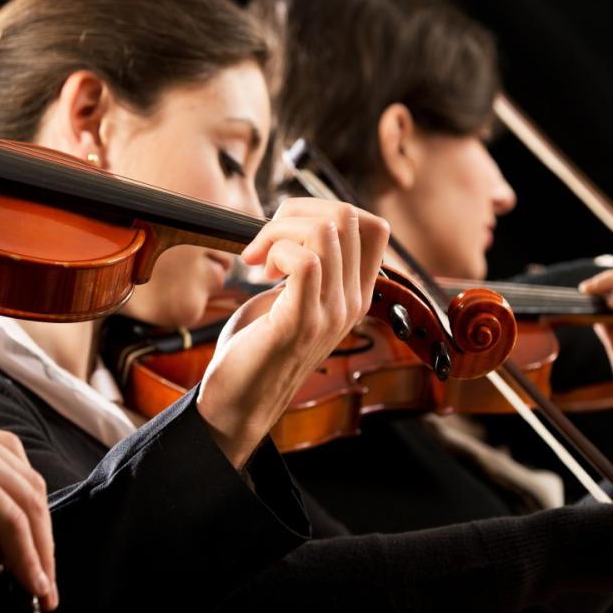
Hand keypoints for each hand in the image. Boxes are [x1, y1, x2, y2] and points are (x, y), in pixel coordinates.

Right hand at [0, 411, 57, 611]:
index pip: (15, 476)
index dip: (32, 521)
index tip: (36, 561)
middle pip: (30, 488)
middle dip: (43, 540)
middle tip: (44, 584)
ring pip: (27, 502)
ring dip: (40, 550)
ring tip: (40, 590)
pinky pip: (8, 517)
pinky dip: (25, 552)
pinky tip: (27, 579)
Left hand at [196, 199, 389, 467]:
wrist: (237, 402)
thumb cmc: (256, 347)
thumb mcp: (292, 298)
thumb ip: (304, 264)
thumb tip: (295, 220)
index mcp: (354, 294)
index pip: (374, 226)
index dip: (326, 209)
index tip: (287, 230)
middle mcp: (352, 302)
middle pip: (349, 217)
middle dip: (296, 212)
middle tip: (264, 241)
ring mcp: (331, 314)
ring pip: (327, 231)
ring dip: (280, 230)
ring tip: (259, 258)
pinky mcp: (301, 323)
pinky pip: (305, 262)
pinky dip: (275, 251)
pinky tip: (259, 272)